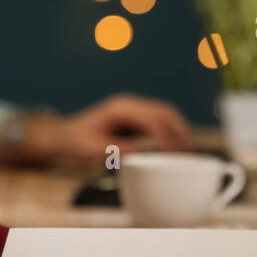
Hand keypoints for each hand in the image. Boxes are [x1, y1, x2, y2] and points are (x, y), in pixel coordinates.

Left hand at [7, 93, 193, 164]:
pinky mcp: (137, 117)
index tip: (175, 153)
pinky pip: (160, 119)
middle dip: (180, 131)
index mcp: (120, 108)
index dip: (166, 135)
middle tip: (190, 152)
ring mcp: (135, 109)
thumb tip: (143, 152)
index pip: (152, 118)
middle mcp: (130, 104)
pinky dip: (173, 130)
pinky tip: (179, 145)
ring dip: (180, 129)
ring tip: (189, 150)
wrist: (66, 135)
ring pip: (166, 113)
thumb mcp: (93, 148)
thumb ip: (117, 149)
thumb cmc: (77, 142)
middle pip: (164, 112)